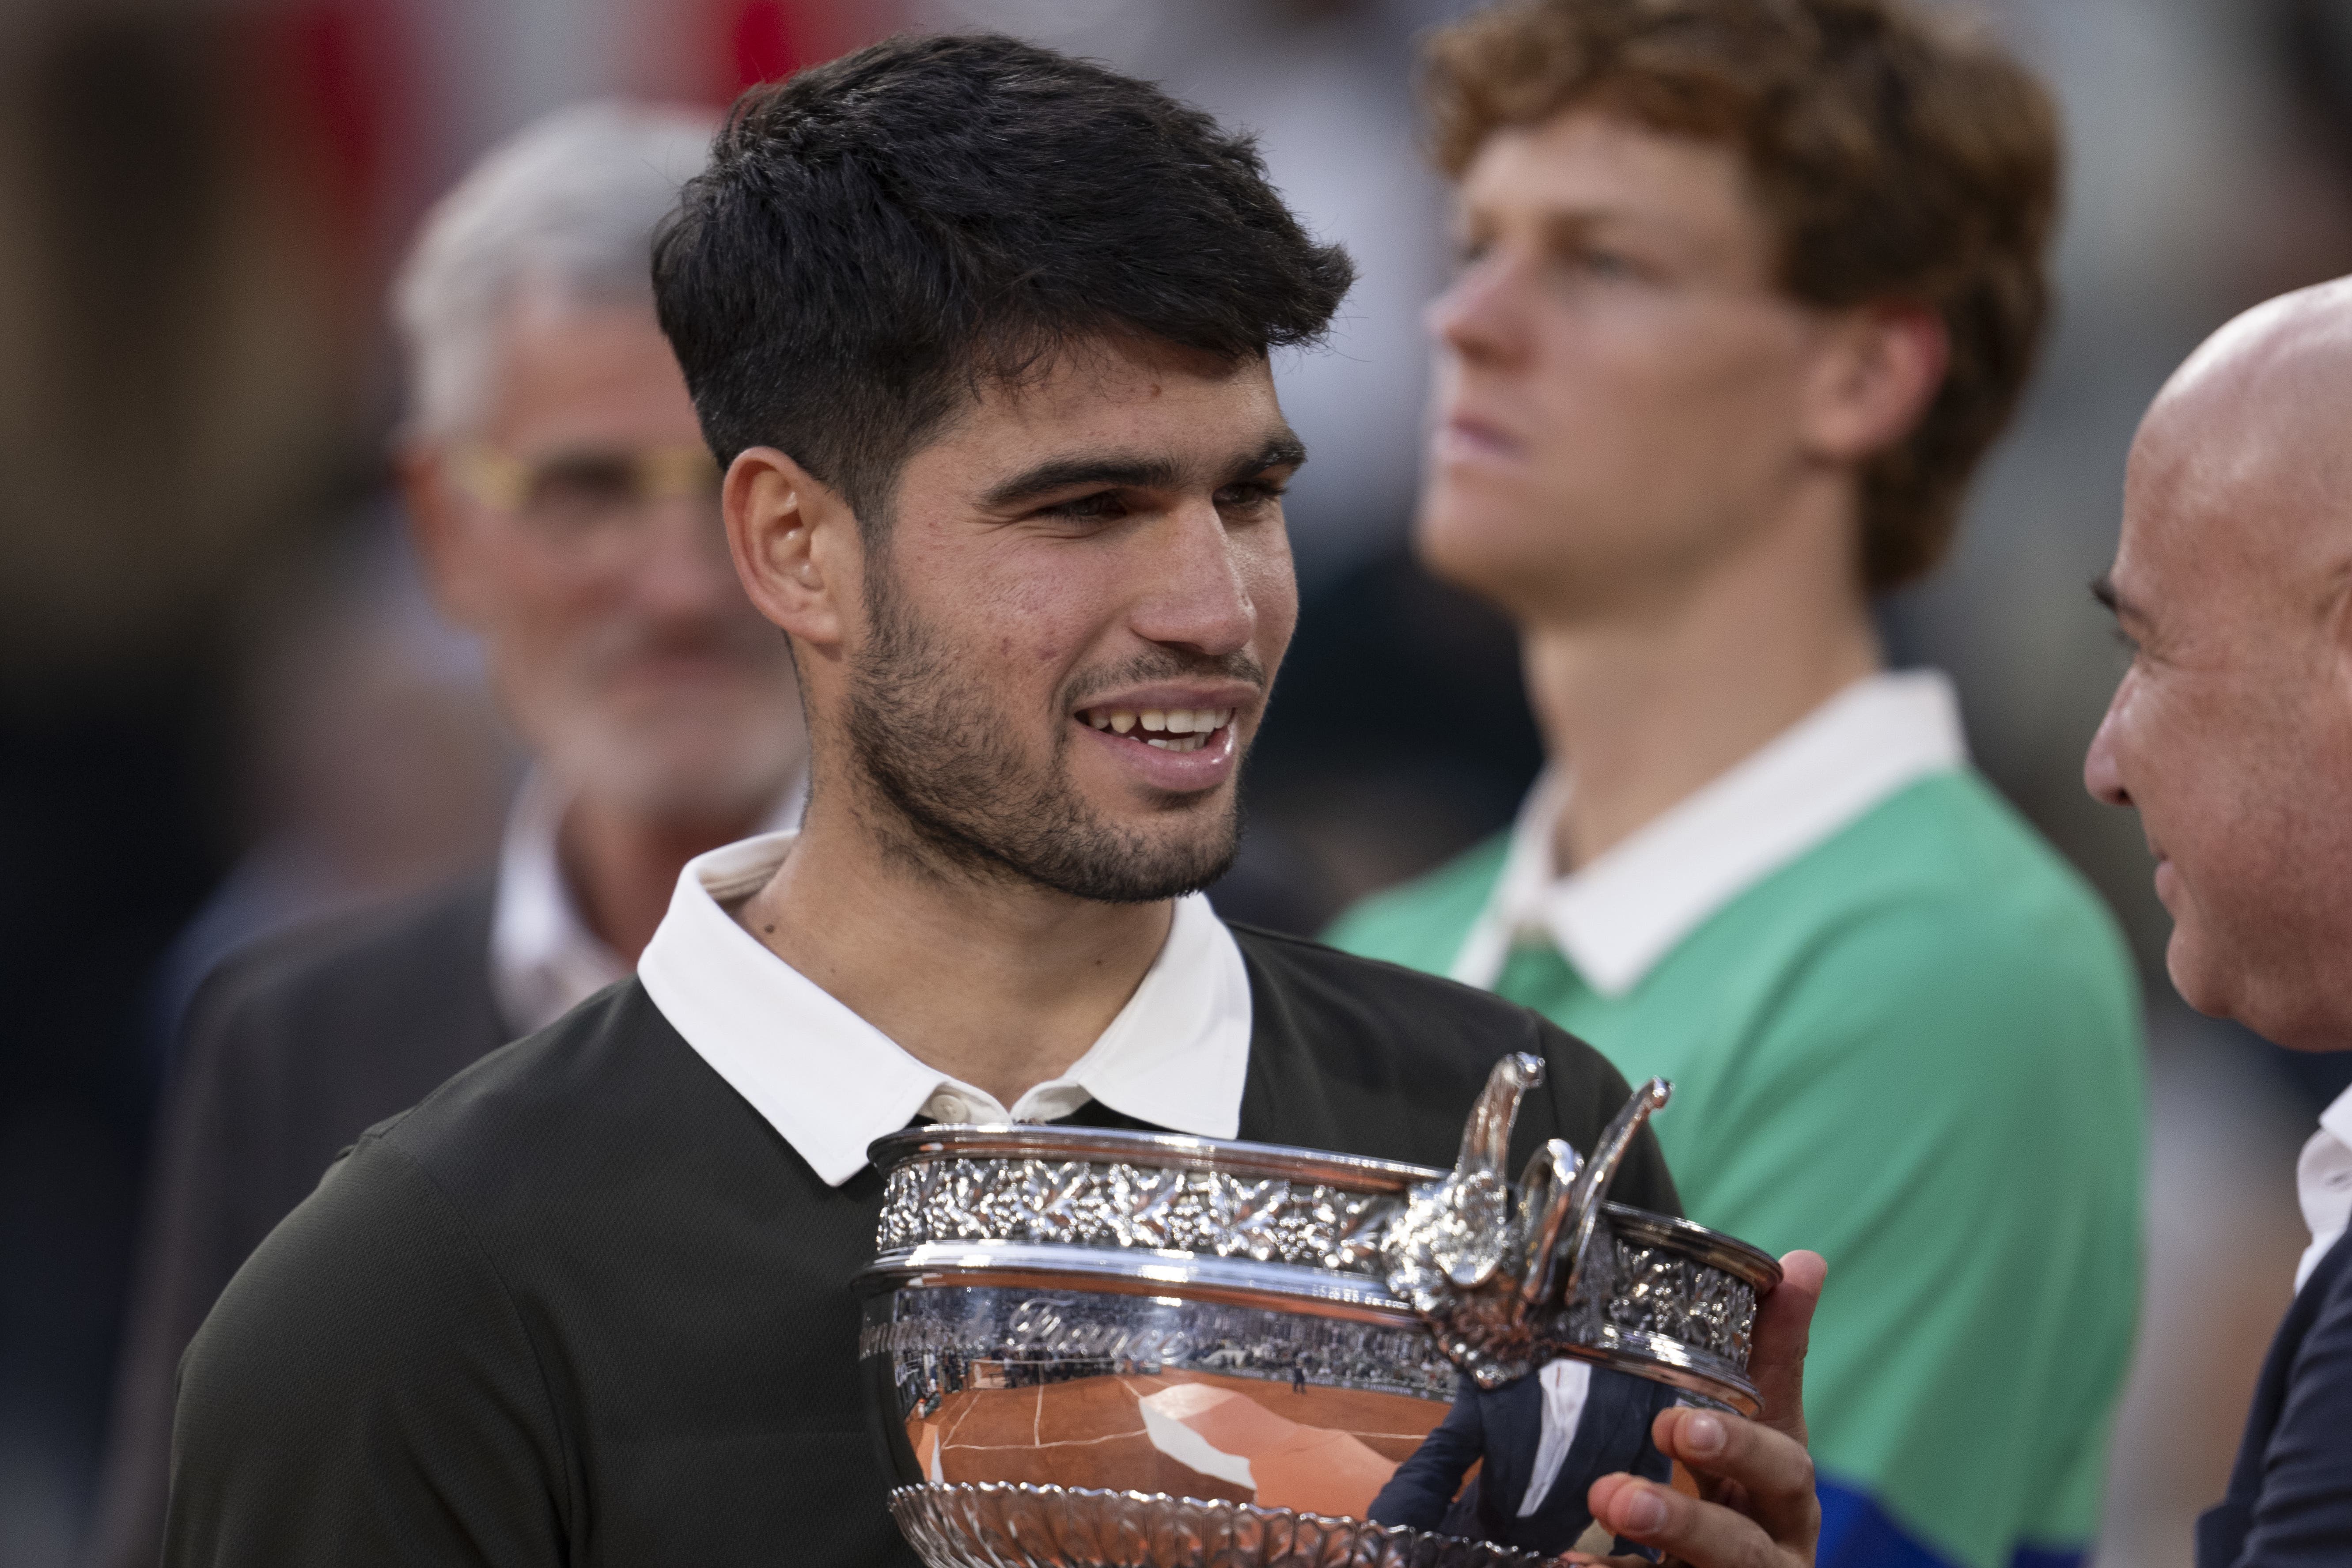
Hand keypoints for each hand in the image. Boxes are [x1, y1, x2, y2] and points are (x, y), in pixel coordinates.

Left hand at [1564, 1250, 1826, 1566]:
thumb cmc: (1741, 1491)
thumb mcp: (1757, 1425)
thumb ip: (1771, 1354)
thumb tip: (1807, 1261)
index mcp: (1784, 1498)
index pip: (1779, 1466)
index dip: (1736, 1446)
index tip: (1674, 1421)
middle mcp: (1770, 1554)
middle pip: (1741, 1547)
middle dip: (1685, 1520)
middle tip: (1615, 1492)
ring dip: (1648, 1556)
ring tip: (1591, 1525)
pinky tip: (1565, 1564)